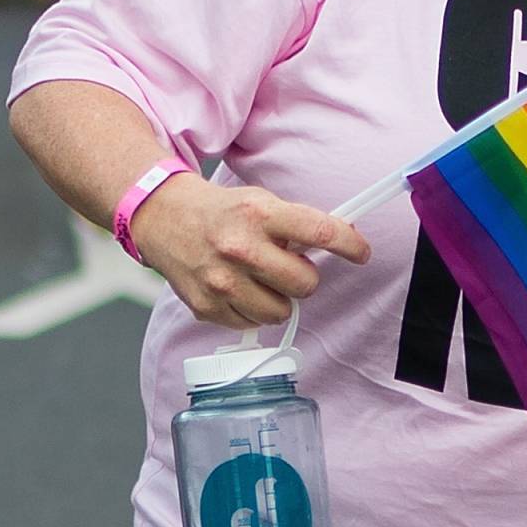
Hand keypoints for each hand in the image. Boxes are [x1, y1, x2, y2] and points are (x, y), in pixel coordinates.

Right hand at [129, 172, 369, 328]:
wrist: (164, 217)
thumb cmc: (222, 211)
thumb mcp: (262, 202)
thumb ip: (298, 225)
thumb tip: (344, 243)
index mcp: (260, 214)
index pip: (321, 233)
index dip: (350, 245)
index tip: (361, 253)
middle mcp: (240, 247)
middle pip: (305, 283)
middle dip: (305, 277)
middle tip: (290, 266)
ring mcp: (221, 280)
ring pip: (281, 312)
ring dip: (280, 299)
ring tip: (262, 279)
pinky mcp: (206, 305)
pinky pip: (252, 323)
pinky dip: (253, 310)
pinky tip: (240, 288)